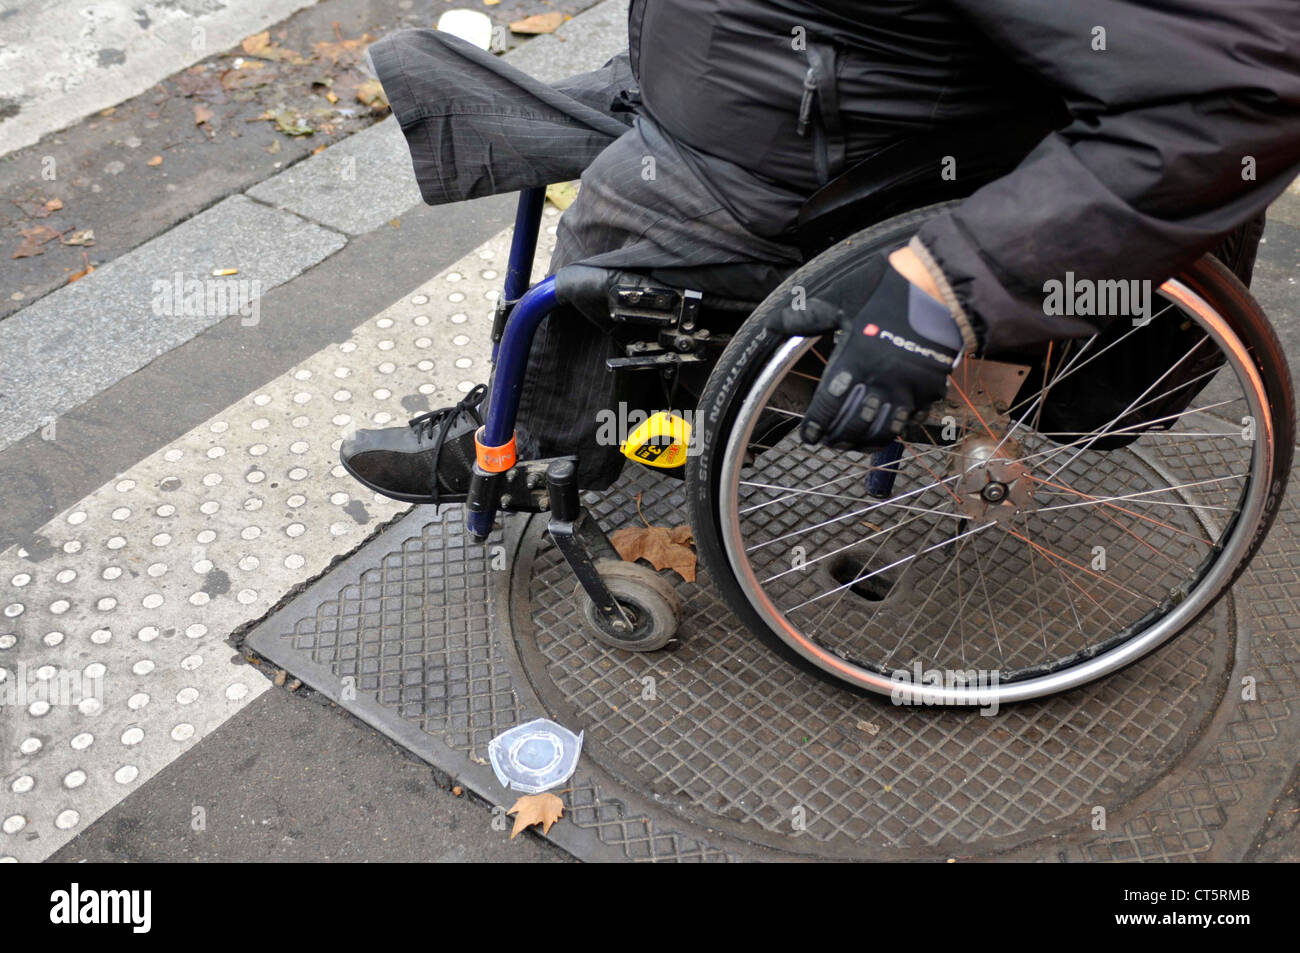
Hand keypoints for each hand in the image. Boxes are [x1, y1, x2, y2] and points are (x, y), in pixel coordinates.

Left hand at [791, 251, 962, 449]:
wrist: (939, 288)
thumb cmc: (888, 289)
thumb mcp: (841, 299)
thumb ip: (806, 318)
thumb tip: (773, 324)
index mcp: (854, 360)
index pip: (828, 405)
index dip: (815, 425)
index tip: (808, 436)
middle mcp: (880, 380)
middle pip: (854, 425)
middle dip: (837, 438)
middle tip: (828, 444)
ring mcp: (907, 388)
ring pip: (883, 430)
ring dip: (865, 442)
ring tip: (852, 445)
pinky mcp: (929, 389)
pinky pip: (912, 420)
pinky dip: (897, 431)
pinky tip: (886, 434)